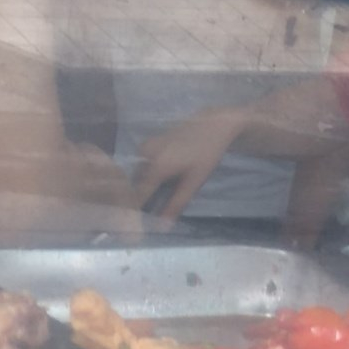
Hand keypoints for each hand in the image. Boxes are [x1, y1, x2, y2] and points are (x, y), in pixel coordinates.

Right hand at [134, 106, 249, 221]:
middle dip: (138, 197)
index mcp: (156, 166)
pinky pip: (141, 163)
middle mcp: (146, 155)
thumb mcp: (194, 182)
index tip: (136, 222)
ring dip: (142, 185)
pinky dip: (145, 174)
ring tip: (153, 197)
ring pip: (138, 172)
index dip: (135, 209)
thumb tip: (163, 225)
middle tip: (146, 211)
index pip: (138, 194)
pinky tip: (157, 180)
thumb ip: (177, 203)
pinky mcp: (149, 141)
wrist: (213, 124)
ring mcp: (146, 146)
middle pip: (136, 183)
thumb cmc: (206, 154)